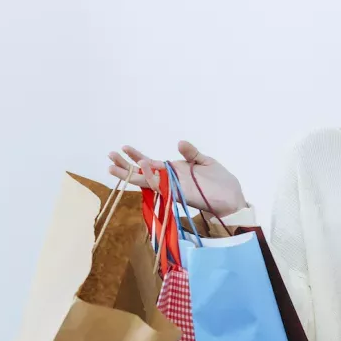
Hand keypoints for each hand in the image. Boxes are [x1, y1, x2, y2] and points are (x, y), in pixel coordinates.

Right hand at [108, 141, 247, 217]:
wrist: (231, 198)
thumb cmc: (220, 182)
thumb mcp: (205, 162)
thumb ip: (191, 153)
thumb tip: (179, 142)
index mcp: (174, 172)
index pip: (150, 164)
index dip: (137, 156)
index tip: (124, 147)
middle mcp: (169, 180)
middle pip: (142, 174)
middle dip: (125, 166)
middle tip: (109, 156)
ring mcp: (172, 188)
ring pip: (146, 181)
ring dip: (131, 173)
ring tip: (113, 165)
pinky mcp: (179, 194)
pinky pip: (161, 187)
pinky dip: (150, 179)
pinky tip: (140, 170)